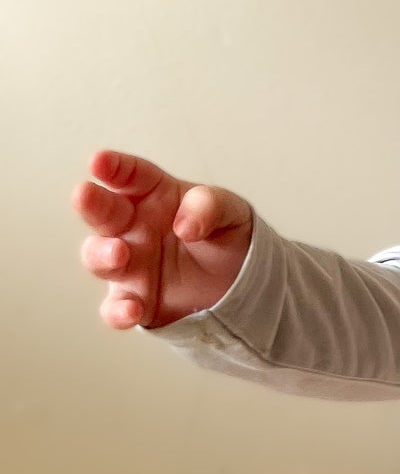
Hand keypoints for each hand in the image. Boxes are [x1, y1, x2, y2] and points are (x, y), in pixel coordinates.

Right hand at [73, 150, 252, 329]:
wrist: (242, 282)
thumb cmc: (225, 235)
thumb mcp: (230, 212)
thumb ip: (209, 207)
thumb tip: (184, 224)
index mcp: (153, 195)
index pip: (130, 176)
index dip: (113, 167)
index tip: (99, 161)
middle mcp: (132, 226)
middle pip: (103, 212)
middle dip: (90, 203)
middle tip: (83, 195)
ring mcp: (129, 263)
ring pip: (98, 257)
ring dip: (102, 254)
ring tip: (119, 252)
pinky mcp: (135, 299)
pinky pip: (116, 307)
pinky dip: (118, 312)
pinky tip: (132, 311)